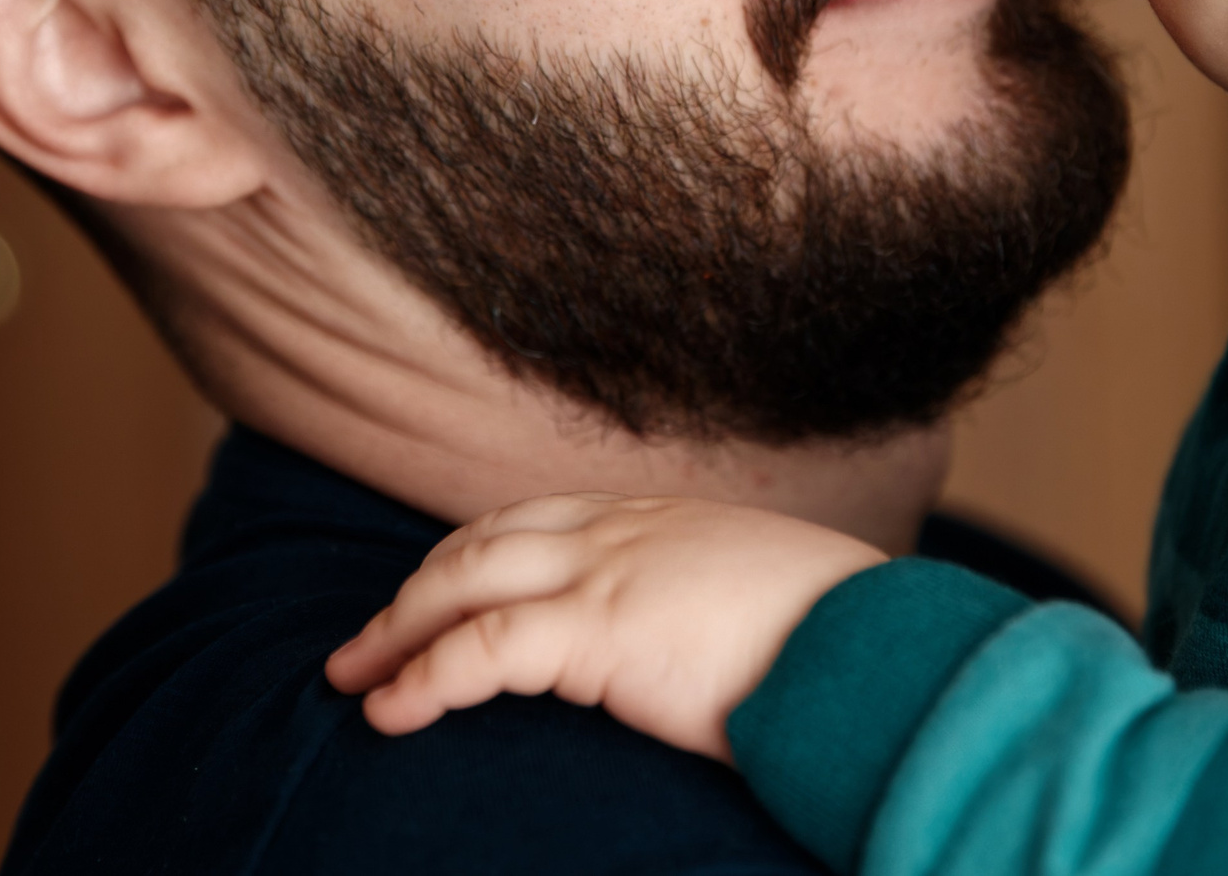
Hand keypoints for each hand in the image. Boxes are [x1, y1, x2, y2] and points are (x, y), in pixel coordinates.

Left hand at [324, 493, 886, 760]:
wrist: (874, 644)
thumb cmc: (842, 637)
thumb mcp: (770, 596)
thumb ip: (720, 603)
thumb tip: (711, 645)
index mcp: (666, 519)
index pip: (542, 516)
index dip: (475, 553)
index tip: (436, 587)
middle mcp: (627, 529)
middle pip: (485, 541)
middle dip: (416, 587)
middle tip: (363, 639)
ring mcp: (609, 571)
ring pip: (464, 581)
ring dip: (396, 628)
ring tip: (352, 675)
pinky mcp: (600, 631)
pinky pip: (481, 651)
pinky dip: (423, 677)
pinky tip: (390, 711)